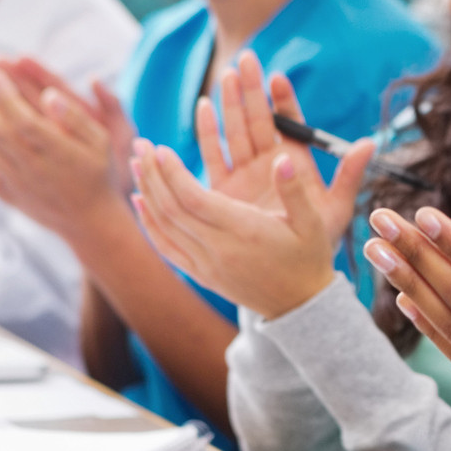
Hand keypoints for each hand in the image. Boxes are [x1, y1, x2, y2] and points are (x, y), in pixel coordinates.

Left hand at [0, 59, 132, 238]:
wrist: (90, 222)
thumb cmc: (98, 175)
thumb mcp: (102, 142)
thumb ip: (77, 117)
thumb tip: (50, 95)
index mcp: (58, 153)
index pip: (23, 120)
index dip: (5, 96)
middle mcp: (33, 168)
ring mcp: (17, 183)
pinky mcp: (7, 194)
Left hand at [130, 133, 373, 319]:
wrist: (301, 306)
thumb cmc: (310, 259)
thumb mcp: (314, 223)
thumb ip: (295, 189)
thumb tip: (283, 157)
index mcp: (244, 231)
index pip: (195, 199)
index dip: (173, 173)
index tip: (160, 148)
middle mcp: (219, 250)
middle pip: (172, 209)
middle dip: (153, 174)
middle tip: (140, 144)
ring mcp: (207, 265)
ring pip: (165, 226)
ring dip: (146, 192)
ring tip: (136, 163)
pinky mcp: (202, 275)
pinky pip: (167, 248)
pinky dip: (149, 223)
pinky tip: (140, 201)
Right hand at [196, 51, 359, 245]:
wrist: (289, 276)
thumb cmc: (317, 241)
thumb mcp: (336, 209)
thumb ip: (350, 176)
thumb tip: (369, 143)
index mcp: (297, 164)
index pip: (290, 124)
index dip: (284, 100)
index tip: (277, 76)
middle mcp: (270, 164)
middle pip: (260, 119)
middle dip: (253, 89)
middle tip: (247, 58)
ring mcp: (246, 174)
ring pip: (236, 131)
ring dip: (231, 103)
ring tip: (227, 75)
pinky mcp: (225, 189)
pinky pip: (215, 155)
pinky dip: (209, 132)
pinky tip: (203, 107)